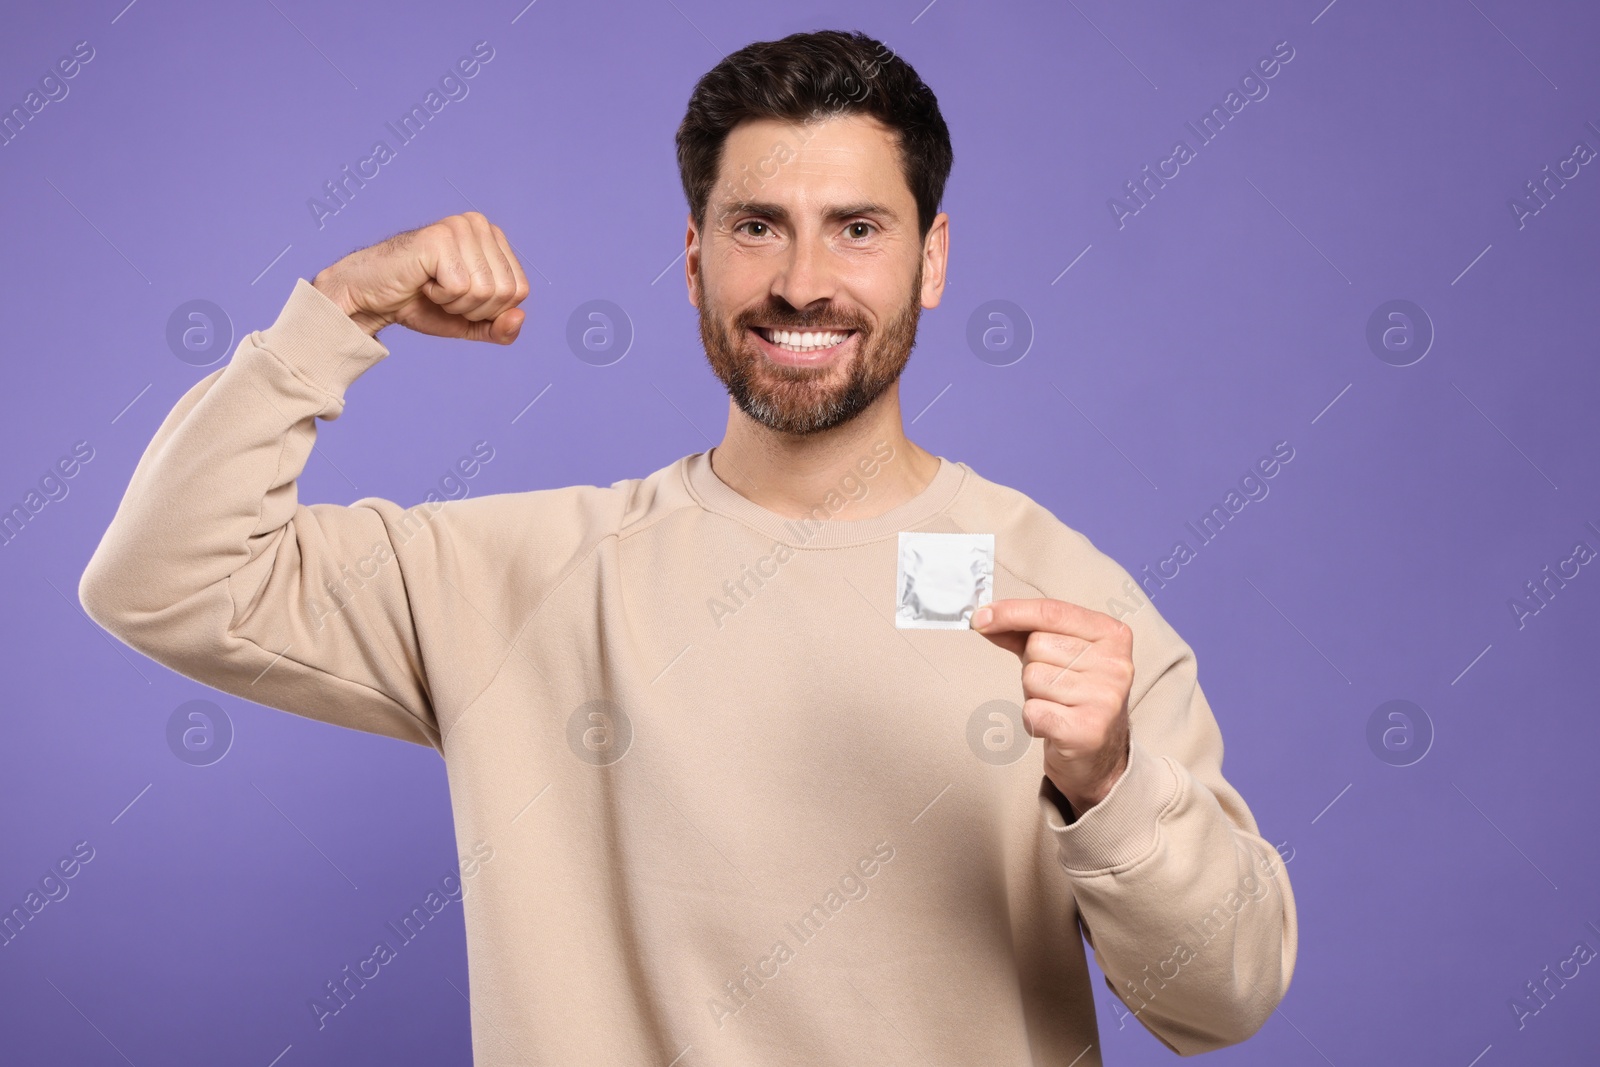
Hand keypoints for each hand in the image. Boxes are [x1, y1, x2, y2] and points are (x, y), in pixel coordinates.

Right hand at [312, 211, 528, 342]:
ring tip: (433, 287)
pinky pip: (461, 288)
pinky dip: (440, 297)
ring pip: (485, 291)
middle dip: (475, 309)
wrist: (372, 299)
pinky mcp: (439, 239)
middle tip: (444, 295)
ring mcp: (459, 227)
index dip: (491, 310)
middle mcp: (478, 224)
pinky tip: (423, 282)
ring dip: (456, 303)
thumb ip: (500, 327)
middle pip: (506, 292)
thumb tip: (519, 317)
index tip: (461, 298)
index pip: (520, 290)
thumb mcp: (469, 322)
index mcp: (492, 236)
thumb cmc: (420, 304)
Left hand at [971, 598, 1133, 814]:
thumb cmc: (1076, 697)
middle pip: (1037, 645)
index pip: (1052, 611)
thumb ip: (1024, 632)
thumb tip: (984, 618)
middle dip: (1032, 665)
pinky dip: (1032, 719)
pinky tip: (1053, 724)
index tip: (981, 617)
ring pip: (1032, 677)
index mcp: (1113, 635)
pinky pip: (1031, 710)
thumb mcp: (1059, 655)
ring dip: (1033, 694)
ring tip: (1056, 705)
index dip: (1010, 612)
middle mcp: (1115, 664)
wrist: (1099, 754)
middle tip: (1055, 686)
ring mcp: (1104, 698)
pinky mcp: (1087, 730)